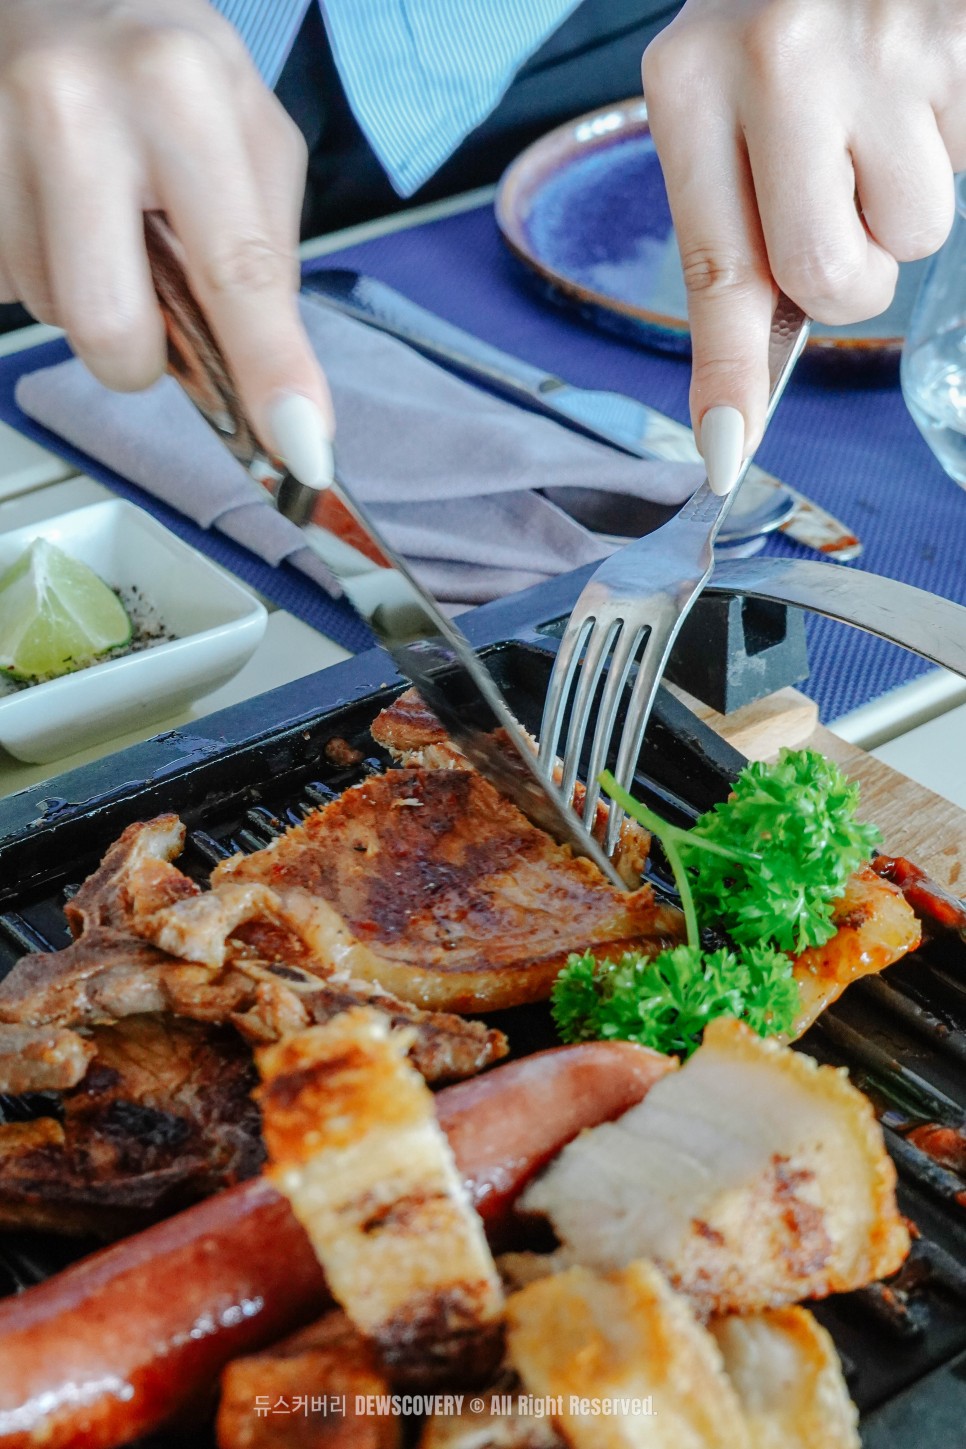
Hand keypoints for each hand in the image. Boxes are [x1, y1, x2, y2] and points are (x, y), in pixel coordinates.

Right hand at [0, 0, 333, 480]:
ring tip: (96, 215)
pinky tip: (54, 209)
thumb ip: (264, 257)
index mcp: (176, 90)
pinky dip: (43, 269)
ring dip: (87, 296)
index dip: (268, 370)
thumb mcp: (249, 132)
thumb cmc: (162, 67)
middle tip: (150, 295)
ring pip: (53, 315)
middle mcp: (72, 105)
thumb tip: (272, 387)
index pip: (235, 271)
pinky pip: (10, 286)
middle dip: (141, 352)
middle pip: (110, 331)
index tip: (298, 443)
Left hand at [643, 0, 965, 488]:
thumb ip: (732, 230)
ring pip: (917, 234)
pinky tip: (913, 97)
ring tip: (876, 122)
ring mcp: (887, 43)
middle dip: (849, 279)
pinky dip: (945, 152)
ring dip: (901, 209)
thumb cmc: (771, 28)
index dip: (731, 373)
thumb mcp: (716, 103)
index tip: (726, 450)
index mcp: (692, 79)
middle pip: (833, 278)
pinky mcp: (965, 41)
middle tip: (840, 212)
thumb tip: (742, 392)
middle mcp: (782, 56)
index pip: (718, 269)